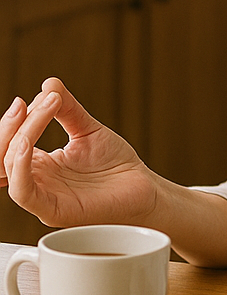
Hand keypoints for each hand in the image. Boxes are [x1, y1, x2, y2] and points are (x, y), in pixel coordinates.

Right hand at [1, 78, 156, 227]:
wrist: (144, 187)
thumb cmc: (116, 165)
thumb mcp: (89, 130)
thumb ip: (68, 110)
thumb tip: (49, 84)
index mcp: (38, 165)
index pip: (7, 144)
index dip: (10, 124)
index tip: (25, 100)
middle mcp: (35, 181)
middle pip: (0, 156)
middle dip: (7, 128)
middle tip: (23, 104)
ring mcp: (42, 197)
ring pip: (7, 168)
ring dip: (19, 136)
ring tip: (44, 109)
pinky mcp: (52, 210)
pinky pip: (22, 191)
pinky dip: (20, 165)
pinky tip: (29, 143)